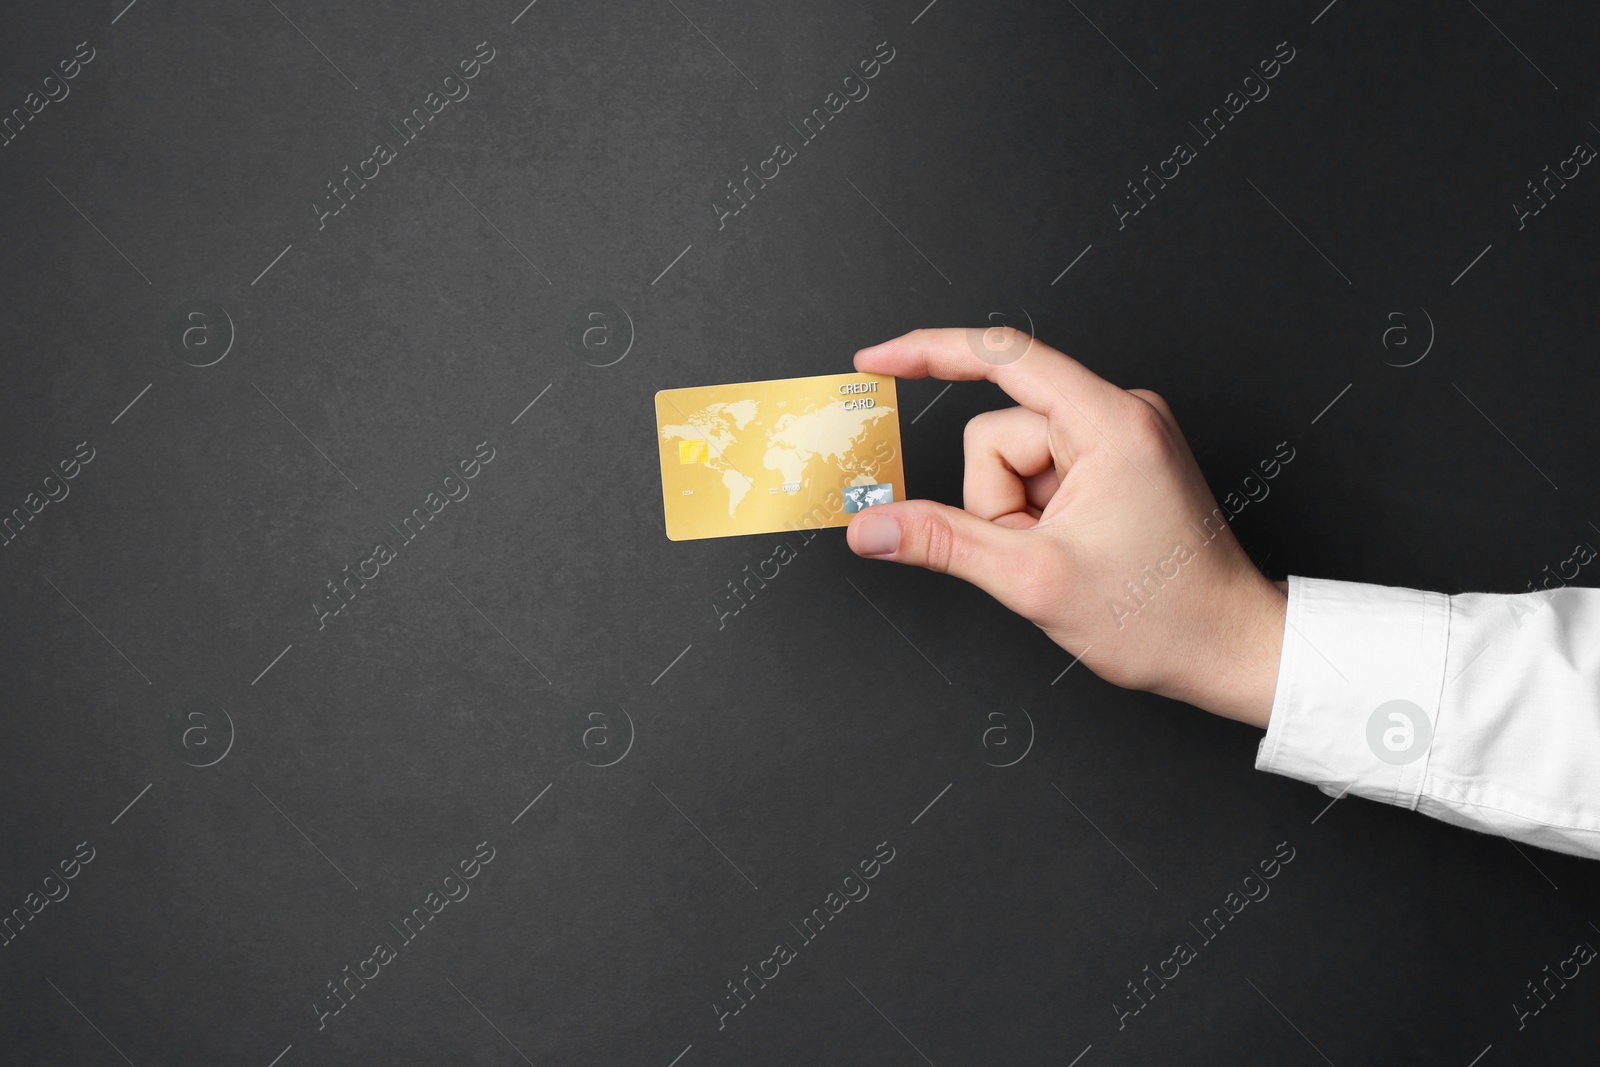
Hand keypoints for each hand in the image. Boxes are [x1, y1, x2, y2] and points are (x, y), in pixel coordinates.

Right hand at [846, 328, 1286, 727]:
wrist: (1229, 648)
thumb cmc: (1163, 616)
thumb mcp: (1034, 580)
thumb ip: (942, 543)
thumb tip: (872, 527)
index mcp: (1110, 423)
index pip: (1002, 356)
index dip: (930, 352)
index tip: (877, 360)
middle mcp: (1121, 413)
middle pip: (999, 431)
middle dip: (999, 501)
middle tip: (1040, 553)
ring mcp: (1123, 435)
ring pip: (1016, 459)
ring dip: (1019, 515)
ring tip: (1064, 556)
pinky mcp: (1121, 459)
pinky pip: (1044, 472)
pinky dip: (1040, 514)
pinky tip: (1077, 548)